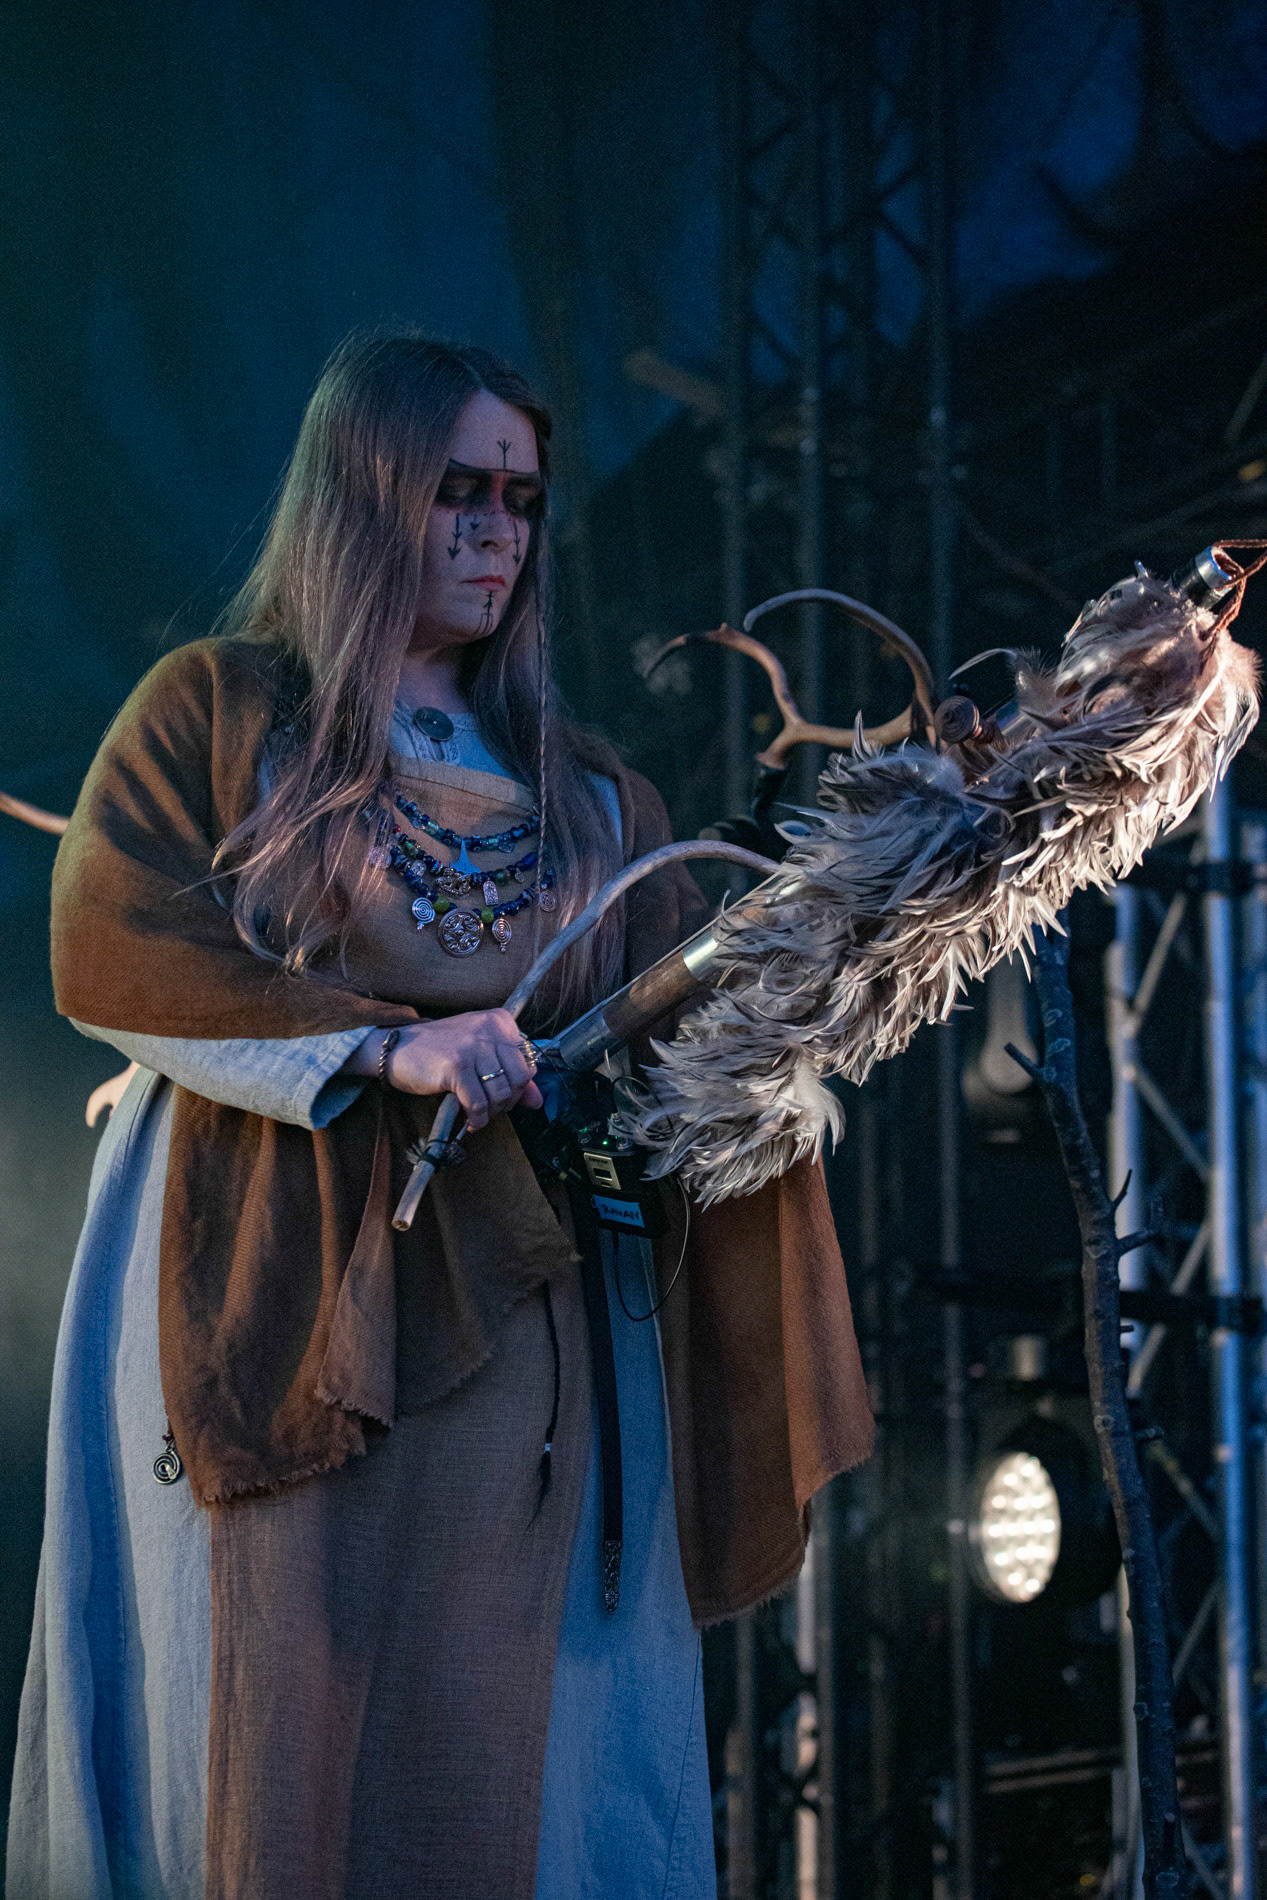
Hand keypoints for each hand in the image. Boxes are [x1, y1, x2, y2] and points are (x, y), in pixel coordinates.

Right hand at [382, 1010, 540, 1130]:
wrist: (398, 1048)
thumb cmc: (440, 1051)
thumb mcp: (480, 1055)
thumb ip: (511, 1074)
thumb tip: (538, 1101)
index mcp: (499, 1021)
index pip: (528, 1062)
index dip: (518, 1086)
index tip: (503, 1095)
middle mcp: (489, 1030)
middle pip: (519, 1078)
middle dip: (509, 1101)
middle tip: (492, 1108)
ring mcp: (472, 1047)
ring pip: (500, 1093)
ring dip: (492, 1112)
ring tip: (479, 1114)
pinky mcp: (456, 1067)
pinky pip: (478, 1103)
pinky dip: (477, 1119)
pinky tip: (470, 1121)